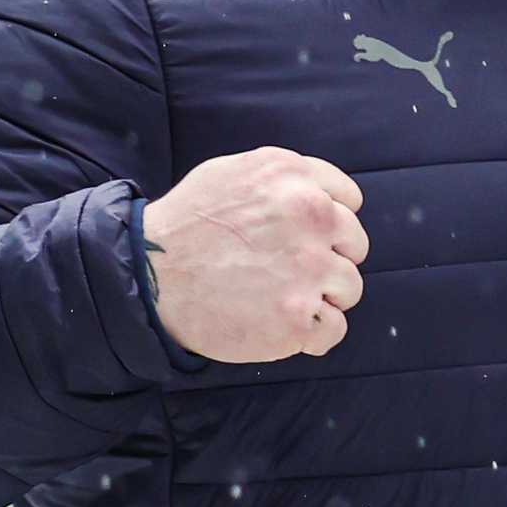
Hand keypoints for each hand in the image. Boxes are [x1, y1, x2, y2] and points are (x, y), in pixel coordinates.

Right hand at [140, 148, 367, 361]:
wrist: (151, 276)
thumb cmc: (187, 225)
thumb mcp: (235, 172)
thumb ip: (286, 179)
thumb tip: (324, 195)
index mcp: (296, 179)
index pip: (349, 201)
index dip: (328, 222)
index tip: (306, 236)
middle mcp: (311, 220)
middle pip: (355, 246)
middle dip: (330, 259)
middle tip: (290, 270)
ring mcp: (307, 271)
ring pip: (350, 289)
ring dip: (323, 297)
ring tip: (281, 297)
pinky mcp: (296, 319)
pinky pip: (333, 330)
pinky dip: (314, 334)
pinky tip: (284, 326)